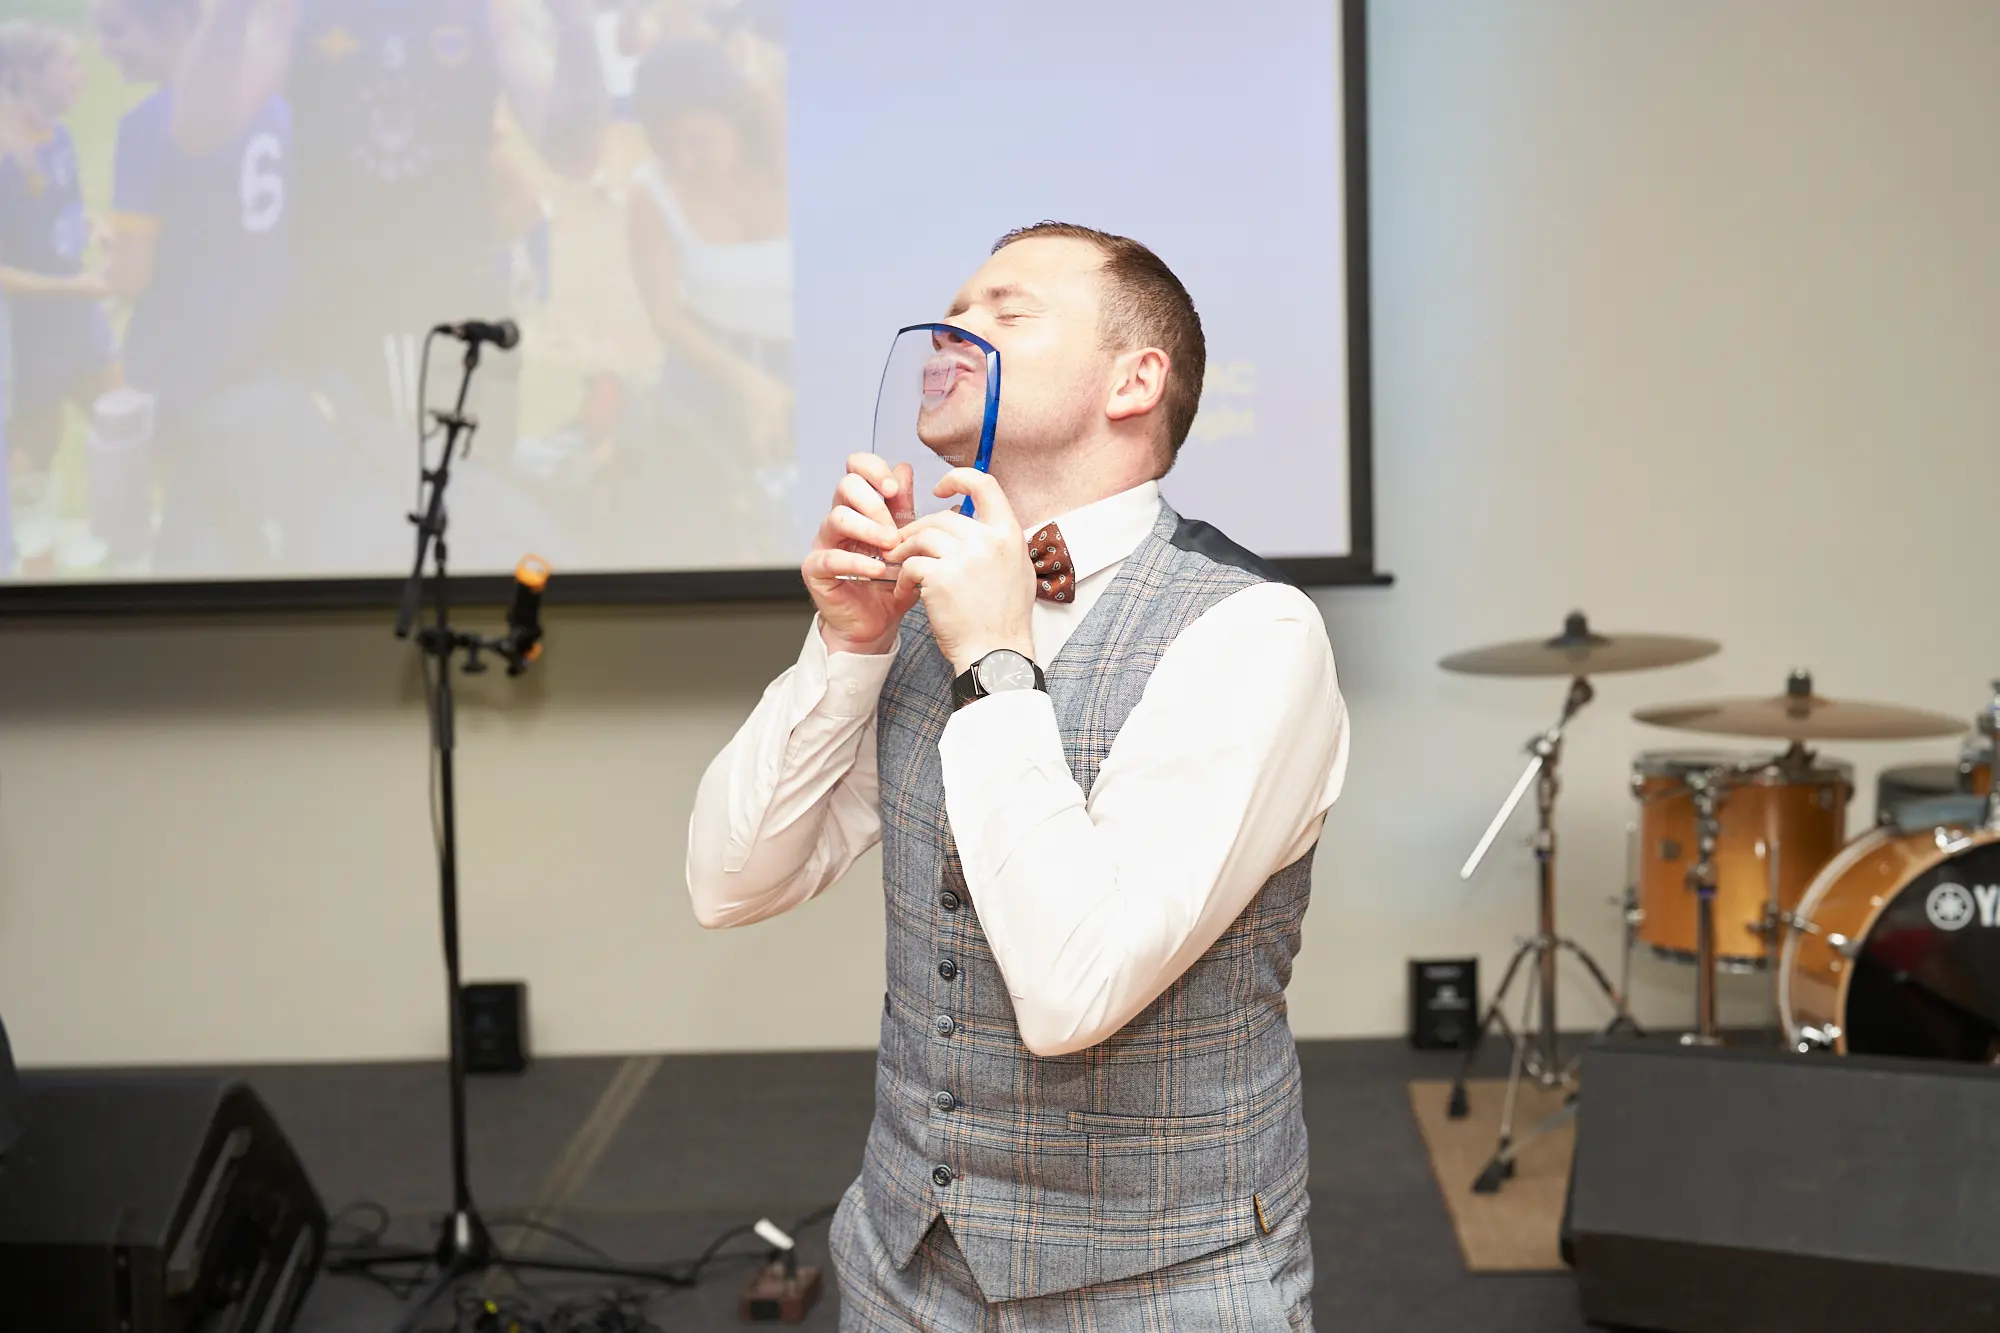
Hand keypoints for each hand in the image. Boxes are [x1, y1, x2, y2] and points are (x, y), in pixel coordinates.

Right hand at [802, 453, 917, 655]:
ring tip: (889, 547)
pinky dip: (857, 562)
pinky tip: (878, 570)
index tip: (894, 489)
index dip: (873, 469)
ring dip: (868, 529)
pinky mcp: (816, 569)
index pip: (856, 468)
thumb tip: (904, 469)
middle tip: (894, 529)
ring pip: (837, 516)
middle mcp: (839, 519)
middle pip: (846, 485)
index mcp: (860, 506)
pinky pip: (831, 557)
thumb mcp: (905, 542)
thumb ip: (904, 508)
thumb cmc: (891, 582)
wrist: (878, 623)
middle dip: (875, 503)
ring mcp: (824, 542)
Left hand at [882, 469, 1034, 674]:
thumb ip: (998, 543)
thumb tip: (979, 524)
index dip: (958, 479)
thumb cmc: (1004, 619)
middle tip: (904, 547)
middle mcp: (988, 540)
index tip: (940, 489)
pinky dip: (902, 579)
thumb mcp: (1017, 570)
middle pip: (941, 517)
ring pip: (921, 537)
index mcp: (1008, 534)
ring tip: (900, 568)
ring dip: (905, 552)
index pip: (984, 484)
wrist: (996, 654)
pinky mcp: (941, 577)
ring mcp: (965, 558)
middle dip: (917, 531)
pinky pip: (911, 565)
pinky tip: (904, 593)